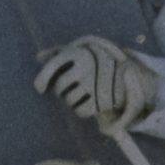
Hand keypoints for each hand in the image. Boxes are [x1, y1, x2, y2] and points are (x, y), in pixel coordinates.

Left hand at [34, 35, 160, 131]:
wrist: (126, 70)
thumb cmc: (93, 61)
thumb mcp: (77, 52)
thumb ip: (57, 53)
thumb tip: (38, 57)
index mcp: (77, 53)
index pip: (52, 67)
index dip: (42, 79)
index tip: (39, 89)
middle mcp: (85, 66)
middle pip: (59, 88)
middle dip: (62, 91)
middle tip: (71, 87)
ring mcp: (94, 83)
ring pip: (68, 101)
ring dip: (71, 100)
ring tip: (82, 92)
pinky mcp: (102, 99)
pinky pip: (80, 112)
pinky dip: (80, 109)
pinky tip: (86, 102)